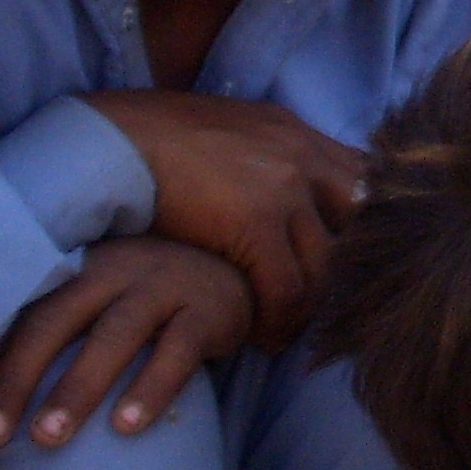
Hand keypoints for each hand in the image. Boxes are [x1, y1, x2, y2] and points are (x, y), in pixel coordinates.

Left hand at [0, 237, 253, 448]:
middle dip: (15, 381)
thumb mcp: (95, 301)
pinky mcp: (209, 310)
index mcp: (74, 268)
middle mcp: (113, 269)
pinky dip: (150, 389)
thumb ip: (51, 334)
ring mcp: (164, 286)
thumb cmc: (144, 303)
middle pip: (52, 322)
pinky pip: (177, 352)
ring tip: (47, 438)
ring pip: (112, 336)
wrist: (234, 272)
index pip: (17, 317)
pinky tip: (127, 427)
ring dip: (76, 388)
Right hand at [85, 90, 362, 345]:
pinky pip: (287, 286)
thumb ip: (265, 161)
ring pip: (328, 263)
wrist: (106, 141)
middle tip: (324, 307)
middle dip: (348, 270)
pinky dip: (279, 319)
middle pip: (361, 223)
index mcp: (297, 132)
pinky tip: (262, 337)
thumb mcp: (228, 138)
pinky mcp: (255, 219)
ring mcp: (285, 184)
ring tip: (287, 330)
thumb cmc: (152, 147)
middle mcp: (303, 153)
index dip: (360, 230)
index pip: (364, 182)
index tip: (343, 268)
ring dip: (311, 306)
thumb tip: (284, 200)